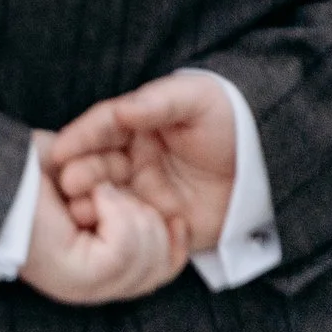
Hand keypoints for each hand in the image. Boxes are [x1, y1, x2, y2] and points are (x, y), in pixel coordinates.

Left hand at [19, 132, 188, 304]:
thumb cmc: (30, 169)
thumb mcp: (91, 184)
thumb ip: (126, 205)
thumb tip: (169, 217)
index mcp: (96, 271)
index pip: (160, 273)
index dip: (175, 245)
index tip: (177, 217)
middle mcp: (91, 287)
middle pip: (160, 265)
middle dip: (149, 218)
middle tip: (111, 191)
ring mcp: (85, 286)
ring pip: (147, 253)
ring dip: (129, 209)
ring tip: (97, 190)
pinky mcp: (77, 275)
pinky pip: (126, 245)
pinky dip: (115, 209)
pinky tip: (92, 193)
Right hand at [46, 75, 236, 253]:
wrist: (272, 165)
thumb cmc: (232, 121)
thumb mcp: (196, 100)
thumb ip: (157, 102)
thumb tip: (121, 111)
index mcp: (137, 124)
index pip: (101, 128)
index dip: (80, 137)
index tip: (59, 150)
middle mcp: (134, 157)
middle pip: (98, 163)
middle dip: (80, 172)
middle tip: (69, 183)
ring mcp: (145, 190)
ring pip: (109, 196)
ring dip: (93, 202)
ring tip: (82, 210)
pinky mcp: (161, 220)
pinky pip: (135, 226)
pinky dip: (120, 229)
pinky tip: (109, 231)